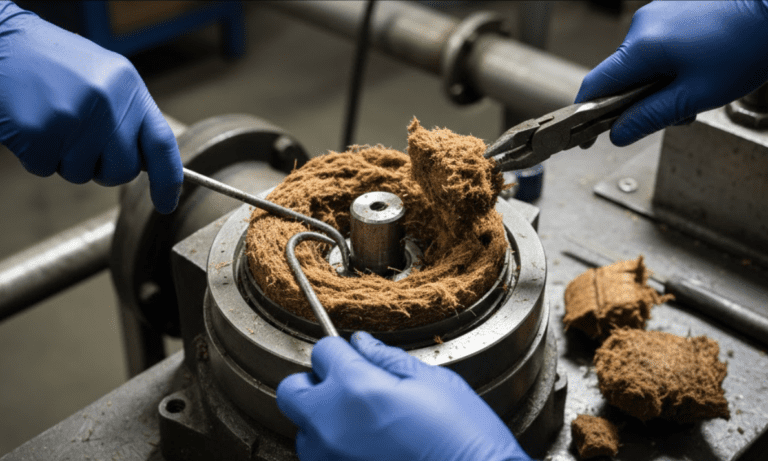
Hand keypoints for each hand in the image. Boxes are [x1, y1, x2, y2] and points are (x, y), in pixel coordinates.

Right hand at [0, 3, 182, 212]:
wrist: (2, 41)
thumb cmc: (54, 63)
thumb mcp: (106, 78)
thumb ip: (129, 116)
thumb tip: (148, 164)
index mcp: (129, 87)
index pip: (162, 144)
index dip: (168, 180)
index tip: (167, 203)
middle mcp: (108, 103)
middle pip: (122, 170)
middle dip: (103, 168)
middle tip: (80, 140)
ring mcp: (74, 119)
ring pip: (82, 174)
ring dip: (65, 159)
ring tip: (53, 121)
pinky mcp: (40, 133)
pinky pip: (46, 169)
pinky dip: (36, 155)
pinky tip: (31, 124)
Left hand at [277, 331, 530, 460]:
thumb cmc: (464, 438)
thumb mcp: (434, 383)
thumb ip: (388, 360)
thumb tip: (362, 343)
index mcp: (356, 388)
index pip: (322, 351)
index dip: (340, 352)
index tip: (355, 359)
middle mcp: (331, 424)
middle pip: (292, 390)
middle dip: (315, 383)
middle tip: (347, 388)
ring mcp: (329, 459)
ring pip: (303, 429)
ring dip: (324, 421)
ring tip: (364, 427)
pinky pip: (319, 460)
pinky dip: (335, 451)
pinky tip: (368, 450)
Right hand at [575, 1, 767, 145]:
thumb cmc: (746, 45)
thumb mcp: (695, 95)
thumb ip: (651, 117)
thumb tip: (619, 135)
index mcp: (640, 47)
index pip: (594, 86)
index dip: (586, 115)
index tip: (585, 136)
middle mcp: (642, 26)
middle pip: (620, 76)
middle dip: (639, 103)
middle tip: (673, 114)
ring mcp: (658, 13)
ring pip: (641, 62)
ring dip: (658, 84)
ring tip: (696, 89)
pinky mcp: (674, 9)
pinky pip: (657, 45)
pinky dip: (670, 64)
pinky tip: (699, 68)